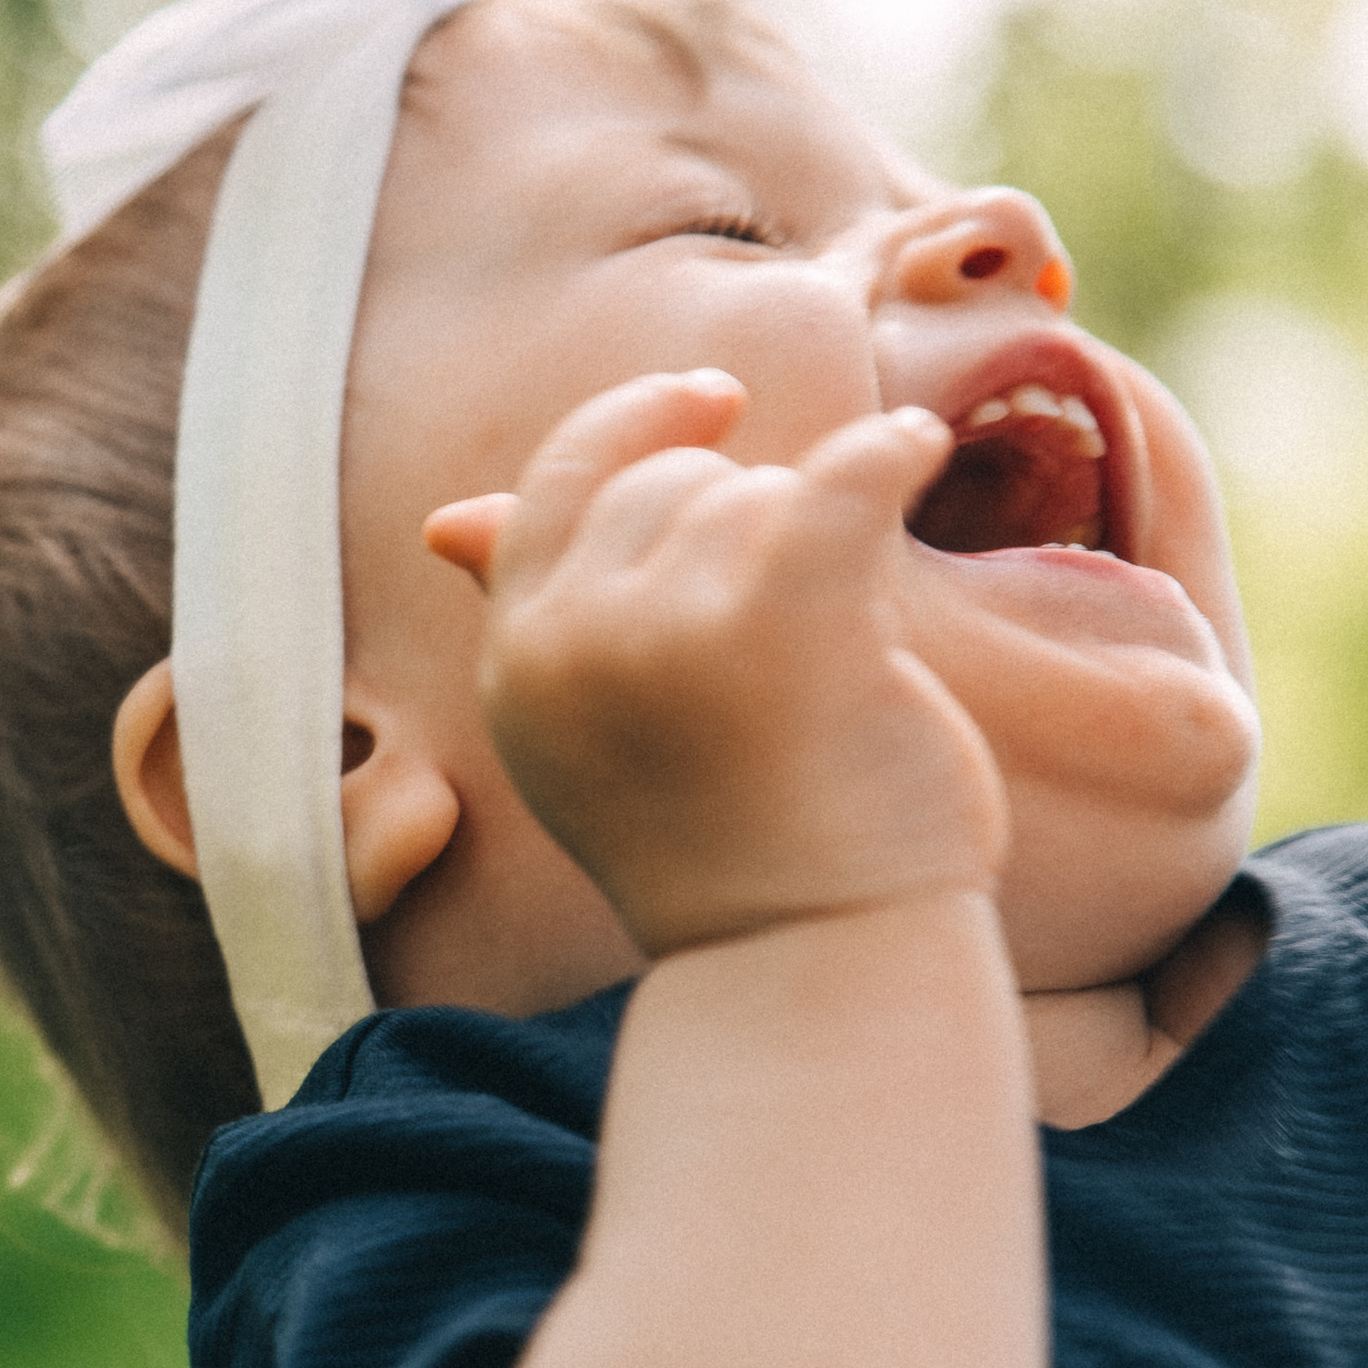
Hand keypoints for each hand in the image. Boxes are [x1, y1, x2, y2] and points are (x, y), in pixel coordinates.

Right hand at [425, 371, 1007, 962]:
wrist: (814, 964)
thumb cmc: (725, 851)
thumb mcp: (594, 733)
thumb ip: (538, 615)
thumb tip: (447, 522)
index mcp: (520, 661)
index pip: (559, 482)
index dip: (637, 424)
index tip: (719, 403)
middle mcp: (572, 639)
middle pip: (673, 487)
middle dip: (749, 531)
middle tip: (796, 643)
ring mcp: (667, 629)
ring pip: (758, 498)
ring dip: (821, 553)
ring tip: (840, 668)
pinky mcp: (781, 623)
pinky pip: (844, 479)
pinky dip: (891, 454)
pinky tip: (921, 449)